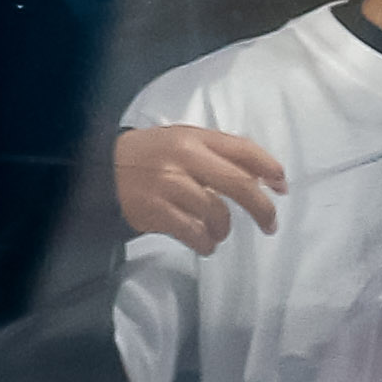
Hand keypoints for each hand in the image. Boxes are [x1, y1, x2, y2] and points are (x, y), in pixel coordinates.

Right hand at [114, 123, 283, 249]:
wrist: (99, 171)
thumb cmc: (151, 155)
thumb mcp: (184, 141)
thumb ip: (219, 153)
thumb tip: (262, 178)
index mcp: (195, 137)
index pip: (243, 149)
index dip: (269, 168)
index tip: (282, 186)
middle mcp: (184, 158)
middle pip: (238, 184)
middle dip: (261, 207)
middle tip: (270, 224)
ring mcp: (168, 186)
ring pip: (216, 212)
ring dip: (224, 229)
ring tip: (220, 232)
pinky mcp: (154, 211)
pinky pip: (192, 232)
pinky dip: (205, 242)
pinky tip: (206, 244)